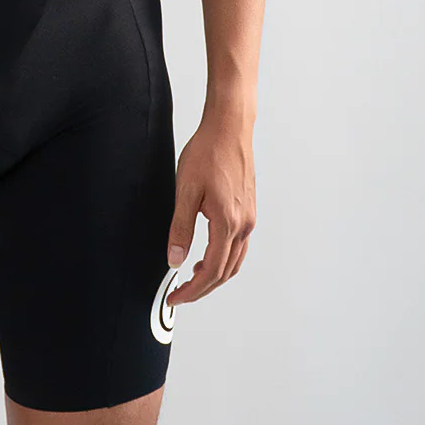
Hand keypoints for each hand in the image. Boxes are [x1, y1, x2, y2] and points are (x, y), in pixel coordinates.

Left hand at [164, 110, 255, 305]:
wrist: (228, 128)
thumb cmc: (206, 153)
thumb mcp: (185, 190)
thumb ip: (180, 228)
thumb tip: (174, 259)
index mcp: (227, 222)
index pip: (211, 271)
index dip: (193, 290)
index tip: (175, 297)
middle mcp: (243, 224)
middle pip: (225, 272)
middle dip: (202, 288)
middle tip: (180, 293)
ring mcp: (249, 218)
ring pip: (234, 261)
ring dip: (214, 275)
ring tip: (191, 276)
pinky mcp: (248, 210)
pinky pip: (239, 246)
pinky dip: (224, 258)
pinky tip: (207, 252)